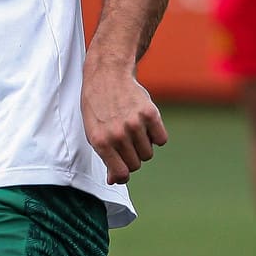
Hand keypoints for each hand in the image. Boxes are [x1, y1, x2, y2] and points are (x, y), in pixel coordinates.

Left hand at [82, 68, 167, 184]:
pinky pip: (161, 139)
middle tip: (125, 142)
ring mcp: (135, 123)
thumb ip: (105, 157)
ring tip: (133, 130)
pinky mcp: (150, 113)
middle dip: (132, 157)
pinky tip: (144, 124)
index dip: (123, 174)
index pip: (122, 173)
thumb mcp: (94, 132)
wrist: (107, 75)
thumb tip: (114, 180)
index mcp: (101, 142)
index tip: (123, 168)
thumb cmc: (97, 106)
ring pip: (149, 153)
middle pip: (136, 164)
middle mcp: (118, 134)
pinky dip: (156, 135)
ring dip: (143, 146)